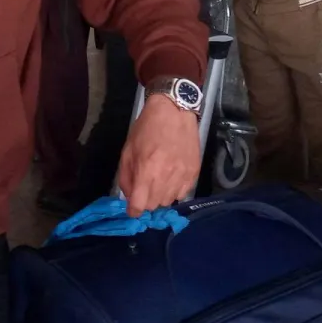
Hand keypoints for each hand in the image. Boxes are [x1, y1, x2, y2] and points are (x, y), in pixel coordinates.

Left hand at [117, 94, 200, 215]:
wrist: (175, 112)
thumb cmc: (147, 129)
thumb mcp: (128, 151)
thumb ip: (126, 177)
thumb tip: (129, 197)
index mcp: (147, 170)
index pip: (140, 205)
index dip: (133, 210)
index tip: (132, 208)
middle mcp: (166, 177)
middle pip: (154, 206)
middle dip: (145, 201)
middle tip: (143, 189)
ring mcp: (183, 176)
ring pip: (168, 201)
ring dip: (160, 196)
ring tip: (158, 181)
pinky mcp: (194, 173)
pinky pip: (182, 194)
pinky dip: (174, 191)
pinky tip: (170, 179)